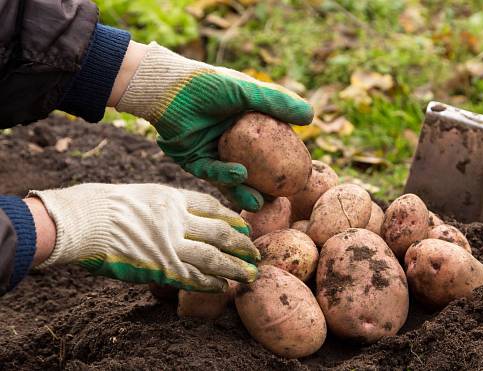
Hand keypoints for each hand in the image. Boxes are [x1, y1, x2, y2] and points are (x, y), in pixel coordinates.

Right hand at [29, 183, 258, 291]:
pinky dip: (208, 282)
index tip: (244, 226)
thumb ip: (165, 207)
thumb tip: (181, 218)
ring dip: (234, 267)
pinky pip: (191, 276)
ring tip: (251, 274)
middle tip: (256, 253)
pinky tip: (222, 287)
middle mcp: (177, 219)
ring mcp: (169, 243)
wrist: (81, 220)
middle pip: (220, 231)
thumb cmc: (103, 206)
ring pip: (212, 256)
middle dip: (241, 244)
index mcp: (172, 198)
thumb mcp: (142, 194)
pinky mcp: (158, 266)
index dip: (231, 217)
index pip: (212, 206)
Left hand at [113, 42, 313, 211]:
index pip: (269, 148)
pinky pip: (211, 172)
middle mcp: (231, 141)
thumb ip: (278, 103)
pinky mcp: (194, 160)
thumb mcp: (247, 92)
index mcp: (246, 125)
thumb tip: (311, 117)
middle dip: (265, 188)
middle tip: (281, 198)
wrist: (168, 87)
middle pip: (253, 169)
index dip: (283, 162)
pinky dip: (225, 174)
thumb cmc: (208, 84)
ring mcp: (213, 152)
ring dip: (245, 191)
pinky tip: (239, 174)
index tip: (298, 175)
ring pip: (232, 178)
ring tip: (261, 201)